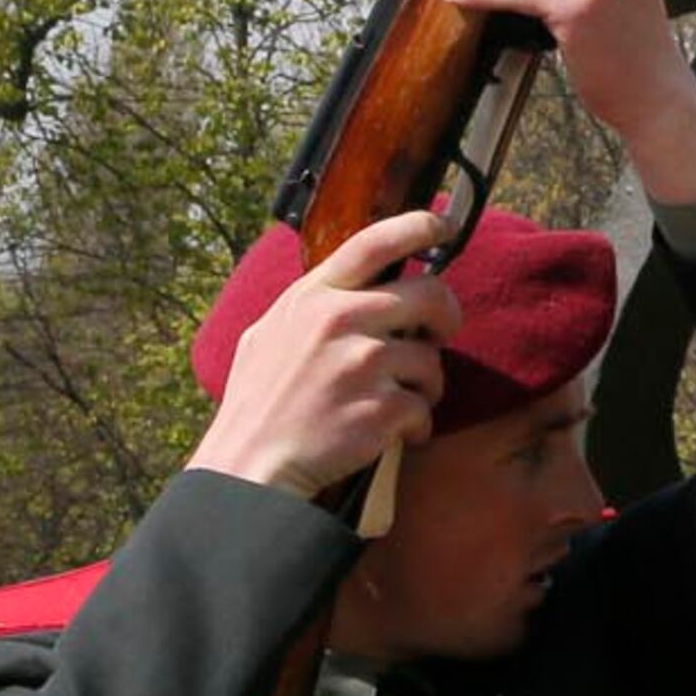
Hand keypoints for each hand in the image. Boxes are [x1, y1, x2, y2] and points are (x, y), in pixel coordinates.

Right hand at [186, 212, 460, 498]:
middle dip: (447, 316)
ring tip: (399, 401)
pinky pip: (424, 407)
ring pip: (431, 359)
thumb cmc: (261, 402)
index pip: (374, 242)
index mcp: (313, 298)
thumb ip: (316, 304)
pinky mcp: (379, 407)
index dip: (418, 227)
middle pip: (430, 294)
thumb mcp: (271, 334)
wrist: (248, 468)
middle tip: (440, 334)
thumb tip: (363, 281)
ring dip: (425, 384)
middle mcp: (339, 321)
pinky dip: (416, 424)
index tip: (443, 227)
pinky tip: (393, 434)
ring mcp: (361, 364)